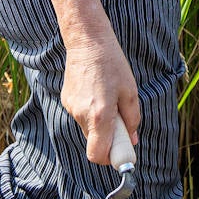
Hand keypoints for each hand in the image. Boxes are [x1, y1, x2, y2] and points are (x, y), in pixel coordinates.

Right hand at [60, 35, 140, 165]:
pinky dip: (91, 112)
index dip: (110, 158)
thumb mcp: (130, 91)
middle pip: (94, 143)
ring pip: (88, 129)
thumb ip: (131, 119)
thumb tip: (131, 139)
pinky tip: (97, 91)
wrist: (87, 40)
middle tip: (121, 121)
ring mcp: (71, 107)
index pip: (97, 155)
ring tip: (109, 99)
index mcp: (100, 115)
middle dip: (109, 139)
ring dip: (100, 124)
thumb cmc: (112, 63)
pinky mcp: (66, 99)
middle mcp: (82, 114)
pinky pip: (81, 116)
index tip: (121, 149)